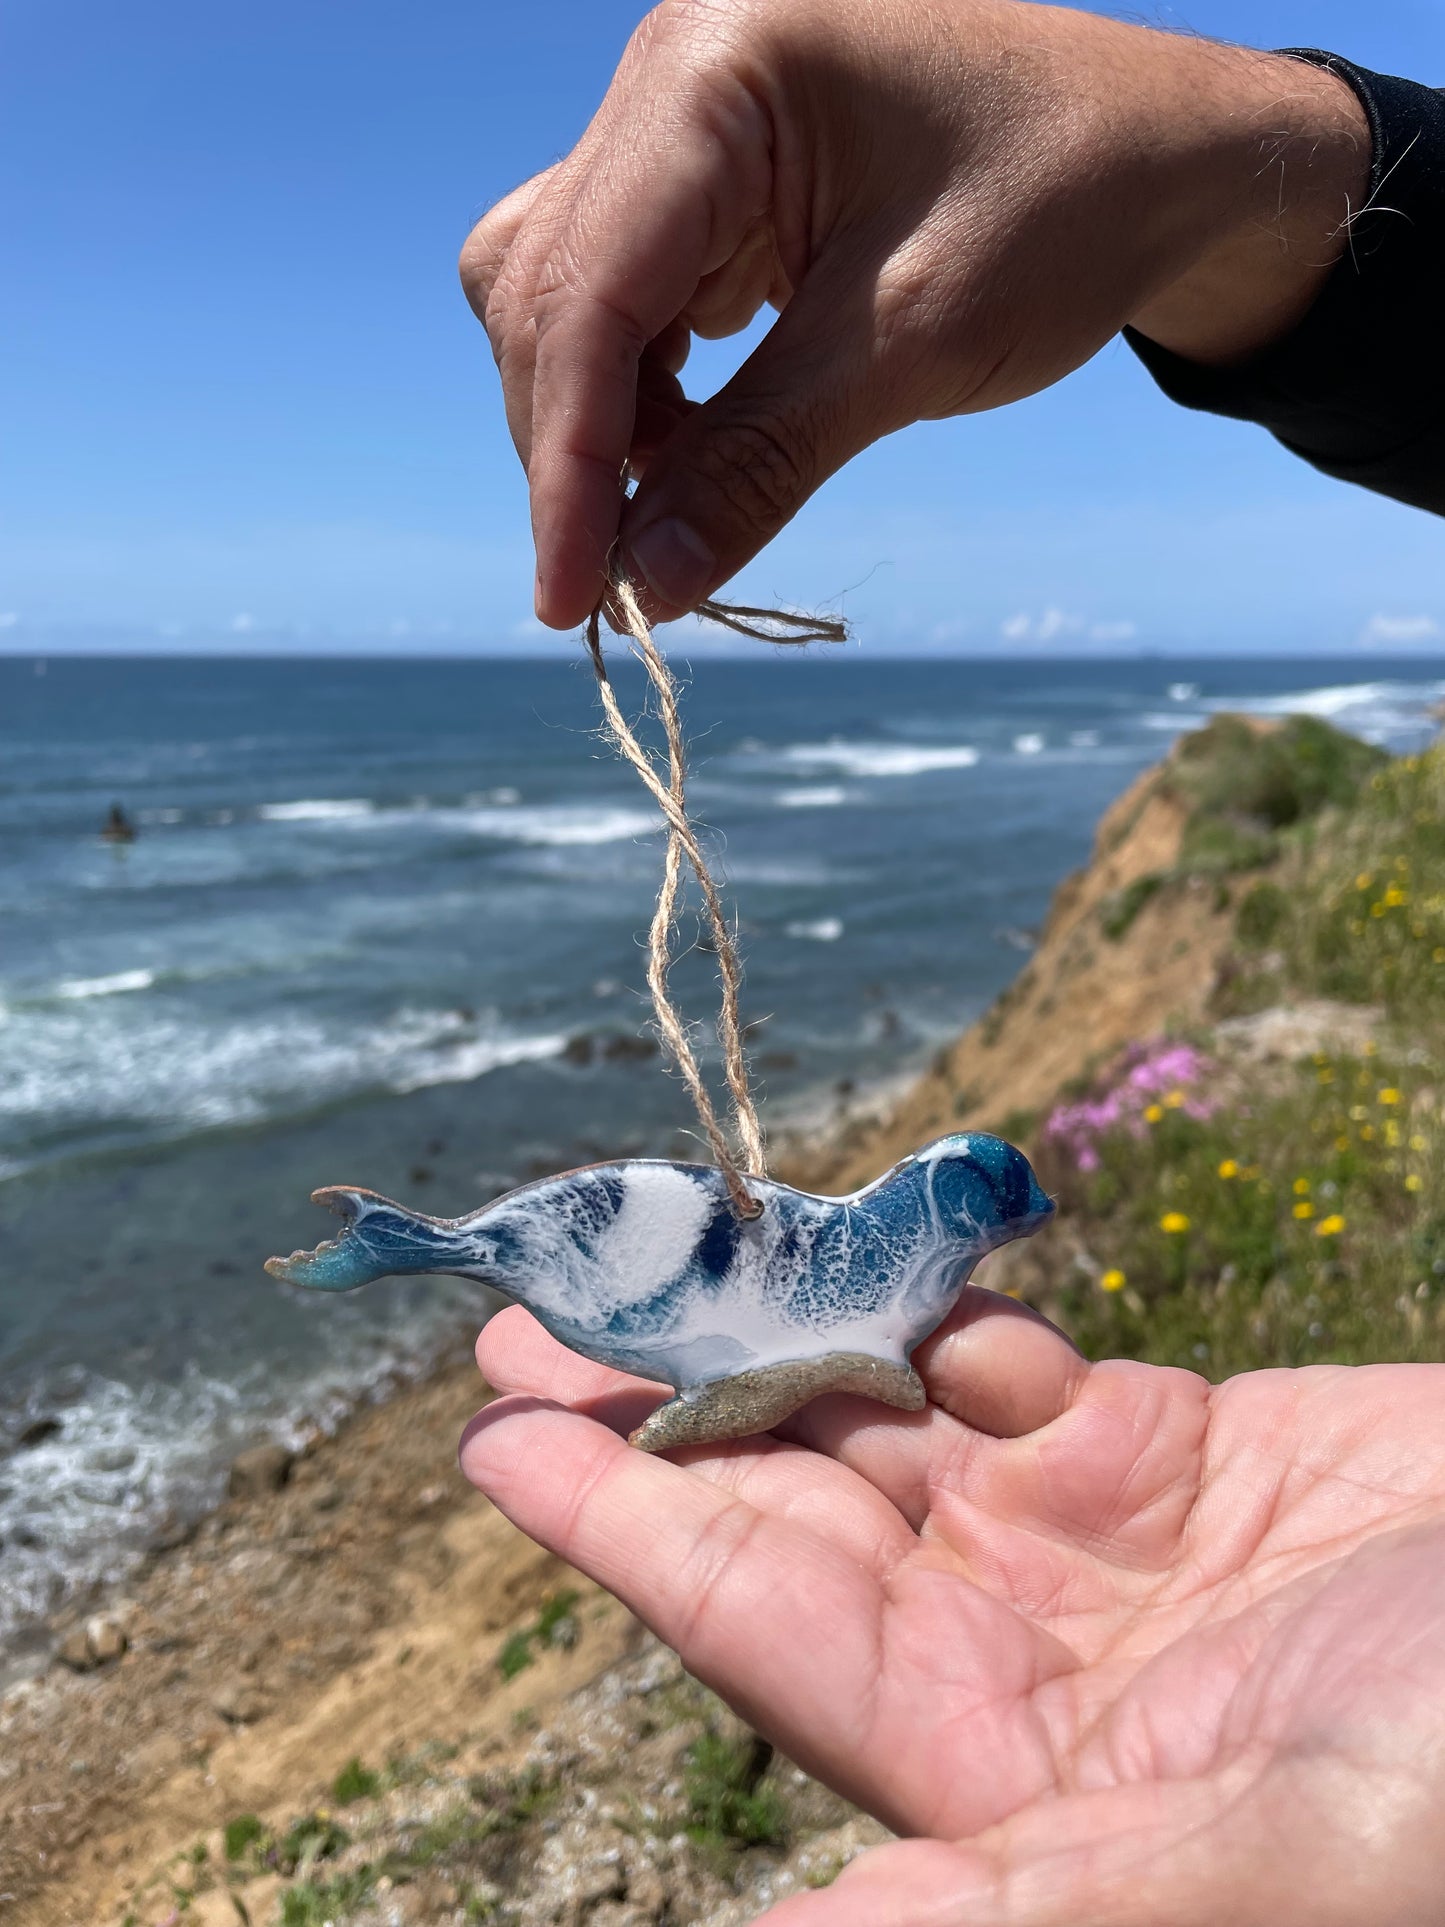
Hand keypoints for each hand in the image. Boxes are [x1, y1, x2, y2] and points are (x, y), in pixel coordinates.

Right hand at [461, 0, 1367, 629]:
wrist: (1164, 151)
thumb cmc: (1069, 206)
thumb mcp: (910, 344)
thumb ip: (759, 462)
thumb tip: (643, 586)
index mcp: (718, 73)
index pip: (587, 290)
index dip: (567, 463)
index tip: (571, 600)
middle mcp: (673, 74)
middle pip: (549, 291)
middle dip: (573, 451)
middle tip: (614, 589)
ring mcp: (684, 117)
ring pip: (563, 295)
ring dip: (596, 422)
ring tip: (661, 520)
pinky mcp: (707, 170)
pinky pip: (622, 292)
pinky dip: (636, 390)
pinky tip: (688, 451)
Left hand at [461, 1290, 1444, 1923]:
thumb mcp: (1280, 1854)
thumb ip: (1024, 1901)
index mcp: (1001, 1767)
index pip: (758, 1626)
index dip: (620, 1523)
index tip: (494, 1432)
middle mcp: (1018, 1653)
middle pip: (790, 1501)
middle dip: (657, 1400)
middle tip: (528, 1300)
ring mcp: (1090, 1540)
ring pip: (882, 1413)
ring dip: (770, 1330)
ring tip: (657, 1247)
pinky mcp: (1171, 1447)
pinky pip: (1013, 1361)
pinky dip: (938, 1303)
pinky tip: (877, 1263)